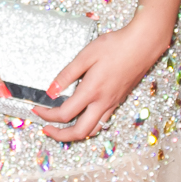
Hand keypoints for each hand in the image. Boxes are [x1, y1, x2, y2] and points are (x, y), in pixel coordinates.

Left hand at [32, 16, 171, 141]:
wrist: (143, 45)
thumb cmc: (116, 46)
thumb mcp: (86, 55)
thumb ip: (67, 74)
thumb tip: (51, 91)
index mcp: (91, 91)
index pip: (64, 114)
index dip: (47, 115)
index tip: (37, 110)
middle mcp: (102, 103)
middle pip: (79, 132)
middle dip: (59, 135)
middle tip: (46, 129)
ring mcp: (112, 104)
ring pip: (92, 130)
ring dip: (75, 134)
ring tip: (62, 128)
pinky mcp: (118, 101)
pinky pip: (102, 122)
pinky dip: (89, 126)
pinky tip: (82, 117)